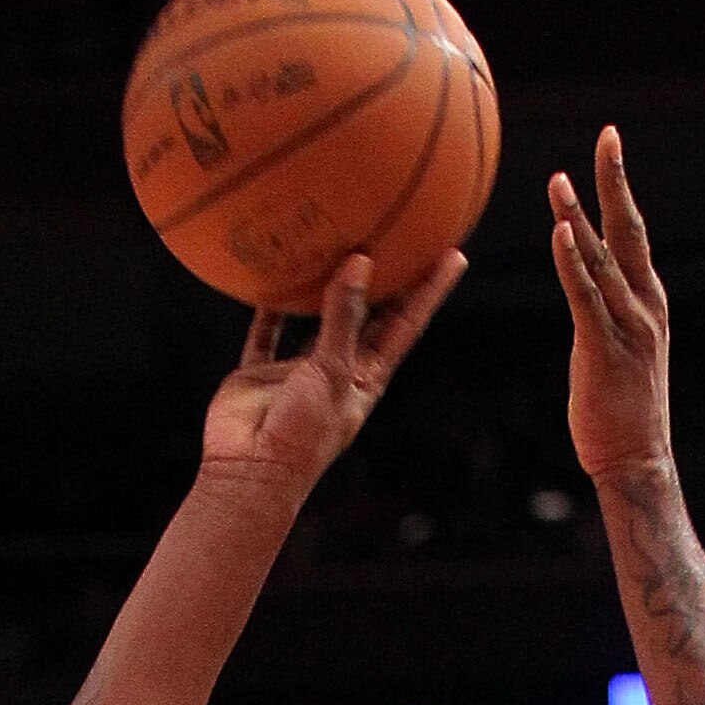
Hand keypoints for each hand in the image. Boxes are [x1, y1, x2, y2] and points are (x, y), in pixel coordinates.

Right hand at [201, 252, 465, 498]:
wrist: (249, 473)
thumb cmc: (301, 435)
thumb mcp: (331, 373)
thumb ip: (343, 318)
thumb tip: (360, 261)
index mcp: (365, 380)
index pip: (406, 325)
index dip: (430, 291)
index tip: (454, 254)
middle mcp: (336, 372)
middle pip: (368, 315)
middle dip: (387, 277)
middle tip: (402, 231)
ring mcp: (298, 372)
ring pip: (317, 317)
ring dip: (326, 283)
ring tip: (339, 238)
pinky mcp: (260, 373)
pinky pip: (267, 331)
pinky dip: (268, 306)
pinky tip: (270, 271)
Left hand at [552, 126, 673, 489]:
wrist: (637, 462)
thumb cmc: (621, 413)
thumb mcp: (616, 349)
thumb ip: (602, 312)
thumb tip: (582, 287)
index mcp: (648, 302)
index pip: (633, 234)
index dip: (621, 189)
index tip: (610, 147)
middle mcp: (644, 307)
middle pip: (629, 230)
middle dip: (616, 181)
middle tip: (607, 135)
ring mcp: (627, 328)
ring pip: (602, 259)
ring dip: (580, 216)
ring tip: (559, 179)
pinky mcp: (602, 350)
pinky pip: (585, 297)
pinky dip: (571, 263)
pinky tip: (559, 232)